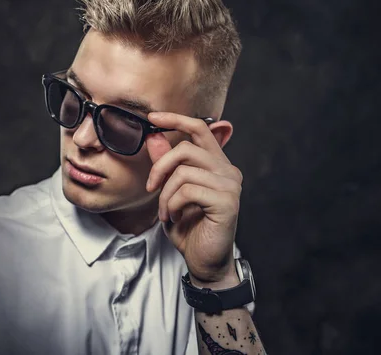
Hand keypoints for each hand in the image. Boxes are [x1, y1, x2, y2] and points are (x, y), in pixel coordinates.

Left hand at [145, 112, 242, 285]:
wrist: (204, 261)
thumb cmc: (189, 227)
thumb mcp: (170, 192)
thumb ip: (165, 165)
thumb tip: (153, 137)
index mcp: (217, 164)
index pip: (200, 129)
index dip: (176, 119)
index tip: (152, 117)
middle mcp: (228, 170)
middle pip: (186, 148)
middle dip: (160, 166)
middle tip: (150, 187)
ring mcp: (230, 185)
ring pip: (184, 171)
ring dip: (165, 194)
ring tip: (165, 211)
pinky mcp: (227, 202)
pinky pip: (188, 190)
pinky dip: (172, 204)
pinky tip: (173, 217)